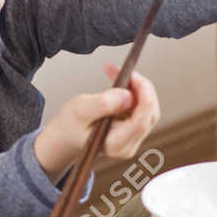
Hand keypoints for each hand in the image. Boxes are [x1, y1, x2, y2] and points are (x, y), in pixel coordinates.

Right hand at [34, 67, 161, 173]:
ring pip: (148, 108)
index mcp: (116, 144)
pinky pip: (142, 106)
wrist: (67, 134)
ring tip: (116, 72)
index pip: (141, 121)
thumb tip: (127, 96)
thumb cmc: (71, 124)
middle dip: (142, 88)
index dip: (144, 96)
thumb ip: (103, 104)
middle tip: (126, 71)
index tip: (134, 76)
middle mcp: (128, 145)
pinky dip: (134, 90)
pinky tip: (120, 80)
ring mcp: (133, 139)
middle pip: (149, 113)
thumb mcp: (80, 110)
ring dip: (137, 87)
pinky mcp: (134, 129)